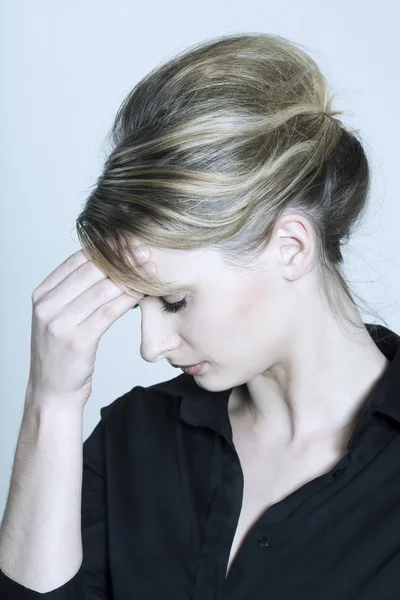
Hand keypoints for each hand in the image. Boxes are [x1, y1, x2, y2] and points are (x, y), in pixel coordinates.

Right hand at [26, 247, 153, 409]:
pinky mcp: (77, 341)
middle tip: (146, 250)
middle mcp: (47, 305)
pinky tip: (144, 291)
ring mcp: (59, 323)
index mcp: (42, 294)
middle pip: (91, 271)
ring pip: (102, 289)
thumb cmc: (62, 353)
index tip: (129, 241)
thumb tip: (111, 264)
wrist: (52, 391)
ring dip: (130, 276)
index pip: (77, 260)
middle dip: (121, 258)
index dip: (105, 248)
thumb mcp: (61, 317)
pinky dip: (129, 298)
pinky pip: (109, 311)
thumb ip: (77, 292)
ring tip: (150, 268)